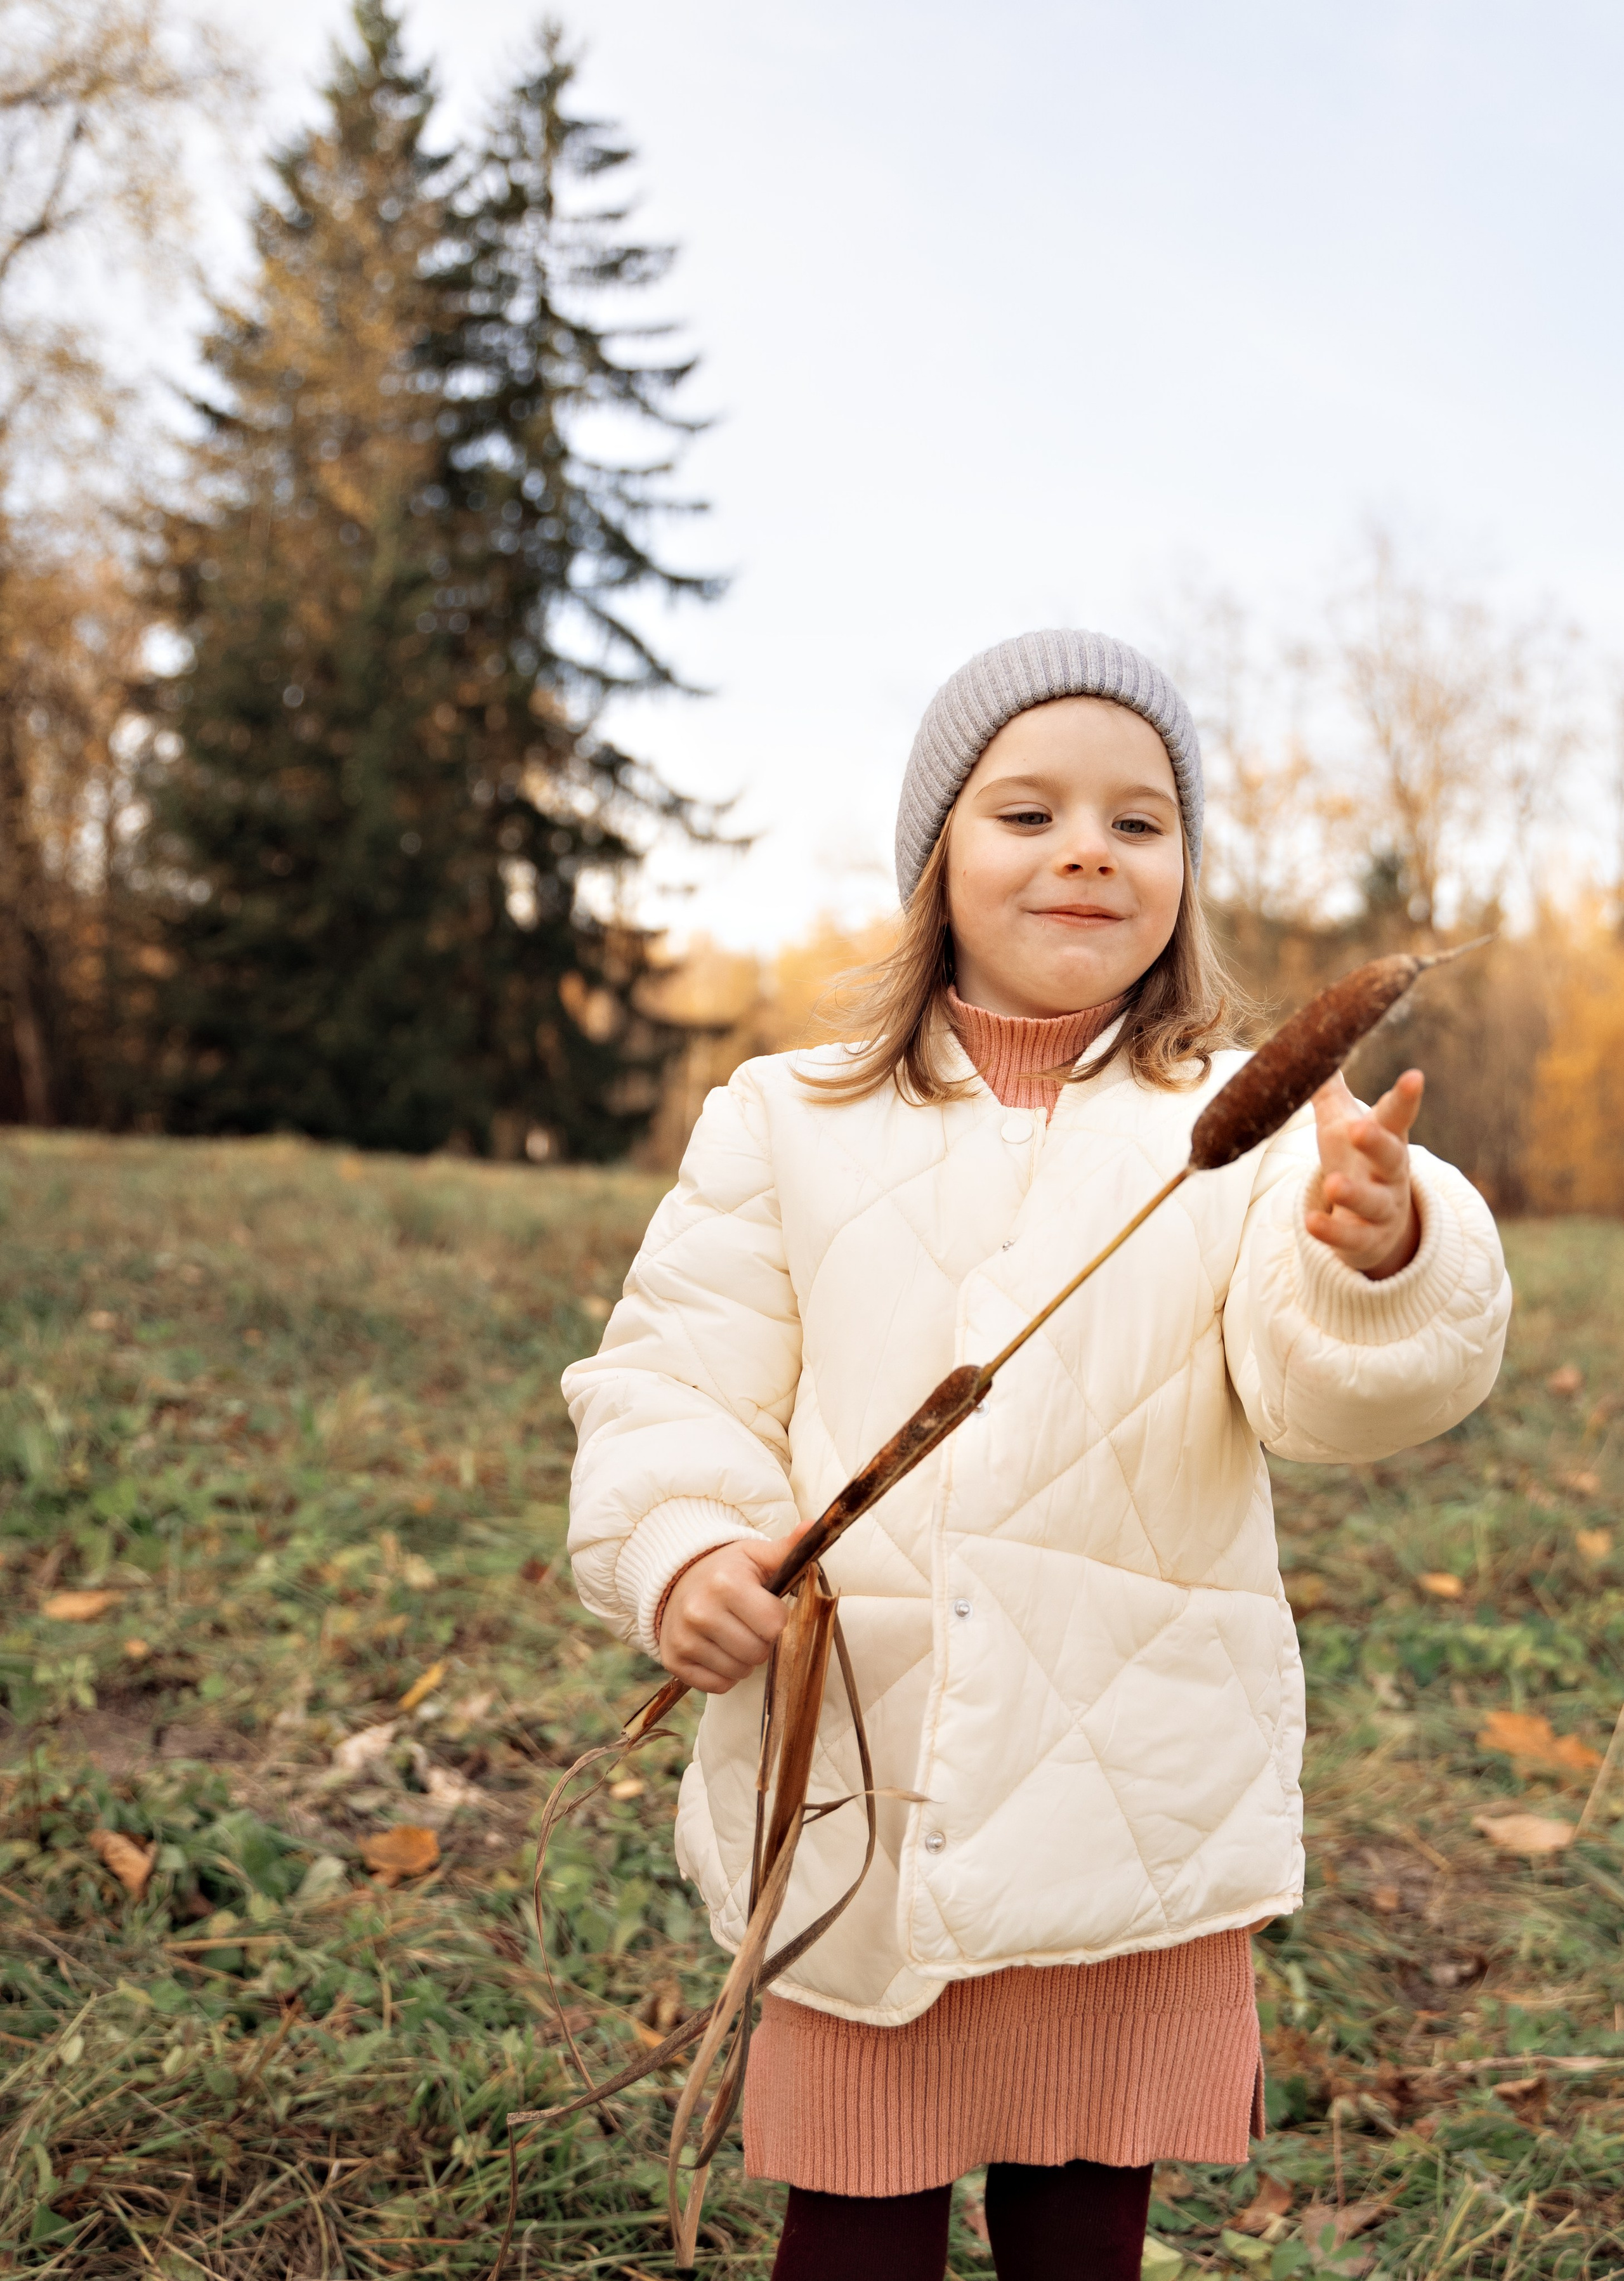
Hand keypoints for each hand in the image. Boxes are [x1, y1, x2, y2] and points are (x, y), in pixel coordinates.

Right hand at [657, 1520, 812, 1693]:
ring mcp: (684, 1638)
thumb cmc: (726, 1570)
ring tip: (735, 1636)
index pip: (775, 1625)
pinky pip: (718, 1686)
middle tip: (751, 1625)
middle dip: (763, 1642)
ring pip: (739, 1672)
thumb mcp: (755, 1556)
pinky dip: (725, 1675)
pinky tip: (719, 1651)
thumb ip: (787, 1549)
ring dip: (745, 1660)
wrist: (676, 1581)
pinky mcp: (674, 1659)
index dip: (778, 1621)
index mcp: (726, 1583)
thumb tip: (814, 1526)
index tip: (768, 1609)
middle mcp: (700, 1611)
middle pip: (758, 1653)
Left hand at [1306, 1068, 1423, 1280]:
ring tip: (1333, 1183)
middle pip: (1391, 1157)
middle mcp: (1391, 1175)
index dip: (1406, 1098)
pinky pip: (1351, 1238)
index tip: (1414, 1077)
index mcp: (1387, 1140)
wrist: (1376, 1226)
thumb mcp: (1341, 1124)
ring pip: (1373, 1202)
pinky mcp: (1365, 1241)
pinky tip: (1310, 1223)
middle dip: (1377, 1143)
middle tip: (1359, 1129)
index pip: (1398, 1117)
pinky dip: (1332, 1232)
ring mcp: (1382, 1210)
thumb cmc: (1356, 1162)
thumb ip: (1329, 1090)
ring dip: (1355, 1193)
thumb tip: (1314, 1048)